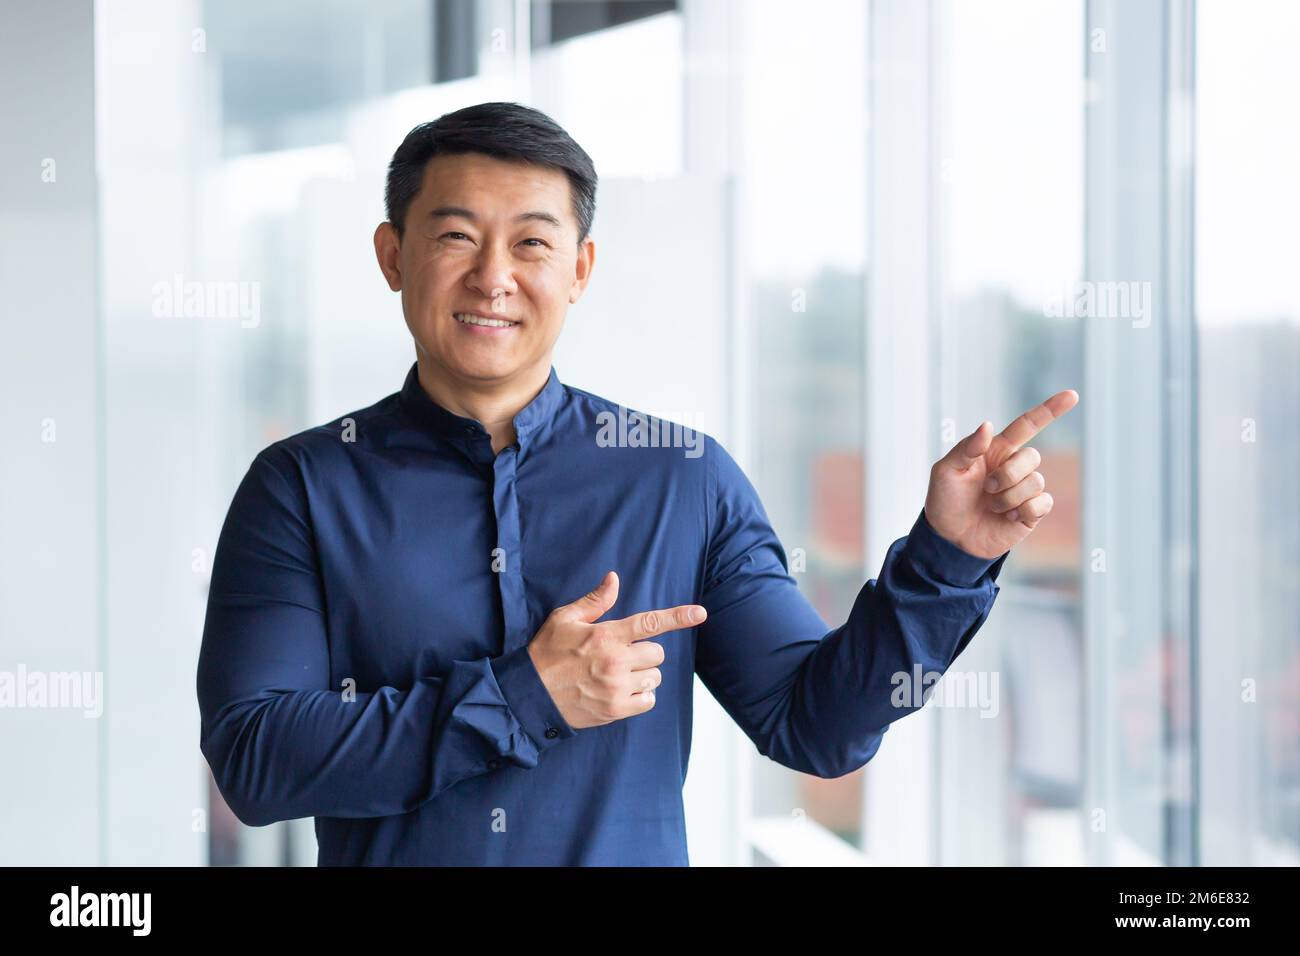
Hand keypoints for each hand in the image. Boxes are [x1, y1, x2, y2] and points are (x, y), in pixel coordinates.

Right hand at [526, 571, 706, 729]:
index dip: (679, 617)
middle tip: (624, 655)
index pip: (651, 623)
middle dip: (645, 652)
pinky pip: (648, 701)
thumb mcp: (564, 619)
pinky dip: (641, 696)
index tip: (700, 613)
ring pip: (654, 677)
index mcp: (606, 635)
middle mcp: (615, 661)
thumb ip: (594, 602)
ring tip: (619, 675)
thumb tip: (614, 579)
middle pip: (657, 653)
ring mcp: (617, 687)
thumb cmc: (546, 653)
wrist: (529, 694)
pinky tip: (622, 691)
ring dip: (643, 675)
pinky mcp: (615, 710)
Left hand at [924, 390, 1079, 559]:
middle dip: (1008, 474)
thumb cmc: (945, 500)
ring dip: (1009, 497)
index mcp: (996, 450)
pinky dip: (1024, 510)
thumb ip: (967, 448)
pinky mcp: (1032, 512)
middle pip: (1032, 457)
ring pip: (1036, 481)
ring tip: (992, 506)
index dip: (1050, 410)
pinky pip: (1042, 503)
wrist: (949, 538)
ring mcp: (1024, 490)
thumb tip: (988, 425)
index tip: (1072, 395)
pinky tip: (1008, 517)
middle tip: (986, 488)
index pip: (1027, 425)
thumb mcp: (946, 470)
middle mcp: (1014, 467)